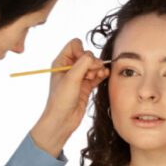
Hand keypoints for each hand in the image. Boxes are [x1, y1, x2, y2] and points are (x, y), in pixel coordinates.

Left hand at [31, 39, 108, 155]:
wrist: (62, 120)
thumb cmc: (60, 101)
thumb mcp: (71, 79)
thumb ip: (83, 64)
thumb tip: (94, 57)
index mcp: (61, 63)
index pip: (74, 45)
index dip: (81, 51)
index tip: (83, 62)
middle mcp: (69, 68)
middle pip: (86, 54)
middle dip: (91, 62)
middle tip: (90, 74)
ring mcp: (78, 77)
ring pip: (93, 64)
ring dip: (97, 68)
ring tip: (97, 76)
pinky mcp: (86, 86)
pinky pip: (97, 74)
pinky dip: (101, 73)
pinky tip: (104, 75)